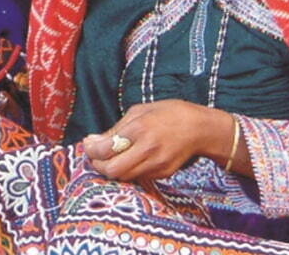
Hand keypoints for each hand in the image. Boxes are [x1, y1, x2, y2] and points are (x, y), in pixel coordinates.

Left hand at [82, 99, 244, 180]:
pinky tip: (129, 158)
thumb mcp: (139, 111)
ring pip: (124, 177)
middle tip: (95, 156)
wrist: (200, 128)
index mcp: (140, 128)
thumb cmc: (168, 113)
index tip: (88, 144)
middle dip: (98, 165)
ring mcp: (157, 164)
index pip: (106, 149)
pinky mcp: (163, 174)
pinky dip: (128, 170)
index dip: (91, 149)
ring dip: (112, 169)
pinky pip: (138, 177)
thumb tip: (93, 141)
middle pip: (112, 170)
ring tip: (110, 157)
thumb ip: (116, 129)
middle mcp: (148, 149)